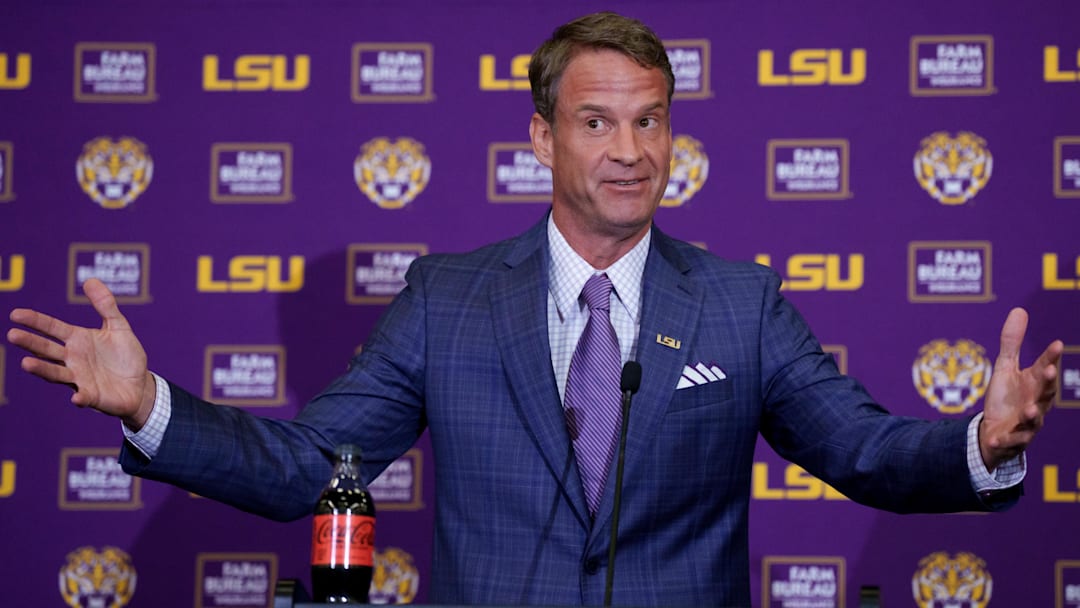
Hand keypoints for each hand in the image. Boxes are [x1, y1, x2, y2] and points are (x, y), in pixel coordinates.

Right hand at [7, 278, 155, 429]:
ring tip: (26, 363)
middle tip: (13, 335)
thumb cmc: (126, 356)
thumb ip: (105, 305)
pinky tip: (76, 397)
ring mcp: (79, 378)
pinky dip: (79, 397)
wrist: (140, 385)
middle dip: (31, 343)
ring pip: (56, 373)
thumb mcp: (118, 327)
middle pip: (47, 350)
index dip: (35, 321)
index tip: (15, 314)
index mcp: (78, 340)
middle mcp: (73, 359)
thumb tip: (89, 280)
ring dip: (42, 369)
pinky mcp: (92, 396)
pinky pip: (83, 396)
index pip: (52, 328)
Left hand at [979, 307, 1063, 470]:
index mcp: (1034, 384)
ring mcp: (1027, 423)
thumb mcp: (1005, 368)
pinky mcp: (1014, 439)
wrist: (995, 430)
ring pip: (1034, 419)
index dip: (1051, 357)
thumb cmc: (1006, 397)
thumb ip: (1012, 343)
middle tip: (1048, 371)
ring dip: (1033, 414)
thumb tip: (1019, 310)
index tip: (1057, 343)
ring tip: (1030, 409)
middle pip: (1045, 393)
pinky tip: (993, 437)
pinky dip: (1003, 440)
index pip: (1044, 367)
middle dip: (1048, 383)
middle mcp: (1036, 403)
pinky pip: (1010, 441)